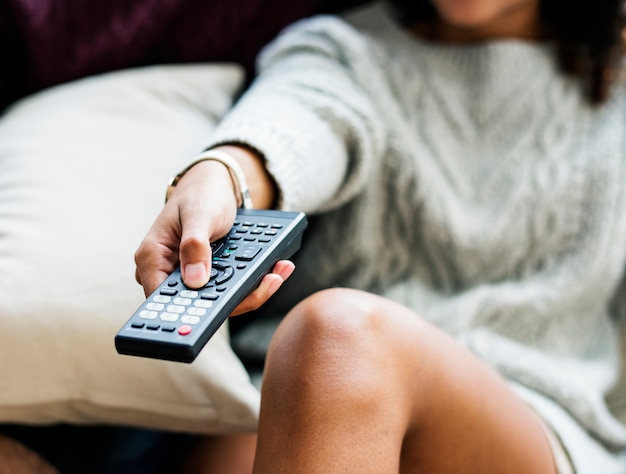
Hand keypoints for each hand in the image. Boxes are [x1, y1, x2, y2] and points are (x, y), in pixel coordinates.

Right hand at [134, 147, 286, 315]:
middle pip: (197, 304)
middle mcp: (167, 273)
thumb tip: (195, 280)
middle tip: (268, 283)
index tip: (220, 310)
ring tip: (278, 273)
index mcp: (152, 259)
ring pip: (218, 299)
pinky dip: (252, 282)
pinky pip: (228, 288)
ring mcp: (189, 277)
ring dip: (250, 290)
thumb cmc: (200, 194)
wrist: (213, 185)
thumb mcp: (200, 215)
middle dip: (235, 298)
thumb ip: (195, 245)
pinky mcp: (208, 277)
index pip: (163, 300)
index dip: (189, 312)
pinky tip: (275, 272)